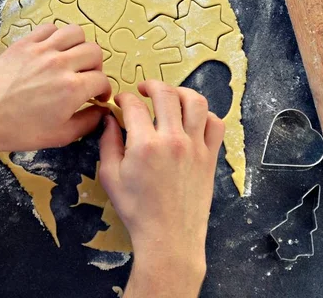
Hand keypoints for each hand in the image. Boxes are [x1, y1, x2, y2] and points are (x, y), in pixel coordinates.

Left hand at [0, 24, 109, 151]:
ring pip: (75, 33)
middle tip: (86, 78)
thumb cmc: (18, 130)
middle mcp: (60, 64)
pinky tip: (52, 50)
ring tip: (72, 59)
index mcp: (71, 89)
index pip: (101, 79)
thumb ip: (87, 123)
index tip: (97, 96)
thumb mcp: (59, 136)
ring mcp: (41, 50)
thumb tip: (102, 111)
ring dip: (80, 46)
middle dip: (96, 67)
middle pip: (94, 51)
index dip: (103, 90)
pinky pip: (49, 28)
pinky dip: (56, 36)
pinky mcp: (25, 43)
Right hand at [98, 80, 224, 295]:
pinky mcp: (210, 156)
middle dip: (151, 85)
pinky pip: (215, 123)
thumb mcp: (110, 177)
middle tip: (143, 90)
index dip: (124, 98)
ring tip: (170, 97)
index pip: (134, 106)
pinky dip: (205, 114)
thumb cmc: (136, 210)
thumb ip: (108, 143)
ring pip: (195, 101)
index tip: (120, 102)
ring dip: (180, 92)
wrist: (169, 236)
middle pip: (166, 94)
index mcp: (145, 145)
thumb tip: (109, 119)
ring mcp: (196, 147)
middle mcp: (173, 140)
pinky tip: (192, 119)